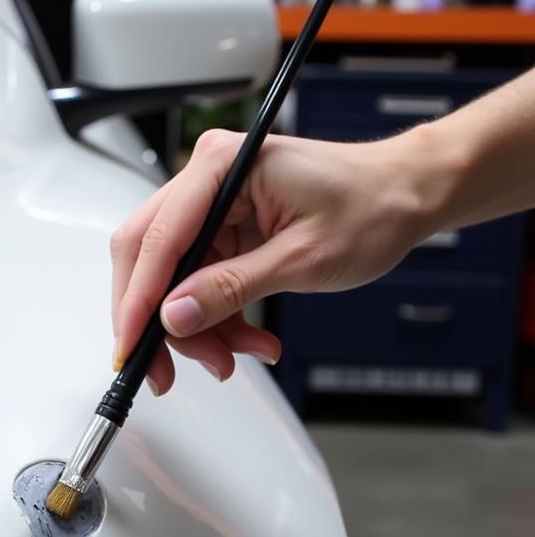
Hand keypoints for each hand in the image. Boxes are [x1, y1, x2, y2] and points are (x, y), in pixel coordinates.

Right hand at [110, 128, 431, 393]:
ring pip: (172, 282)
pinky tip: (245, 340)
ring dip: (195, 330)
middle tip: (165, 370)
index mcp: (223, 166)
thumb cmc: (372, 206)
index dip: (138, 300)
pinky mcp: (223, 232)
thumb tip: (174, 316)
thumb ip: (231, 289)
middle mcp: (209, 181)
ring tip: (232, 357)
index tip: (131, 346)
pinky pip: (198, 285)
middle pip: (149, 259)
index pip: (156, 238)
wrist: (406, 196)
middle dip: (158, 322)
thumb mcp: (302, 258)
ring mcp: (214, 208)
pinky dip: (216, 321)